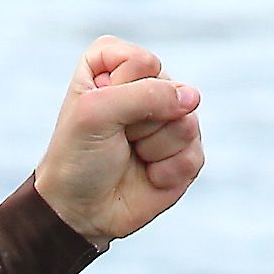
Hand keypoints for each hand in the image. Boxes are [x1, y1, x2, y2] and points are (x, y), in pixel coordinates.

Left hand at [33, 38, 204, 245]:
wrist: (81, 211)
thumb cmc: (78, 157)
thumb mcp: (95, 114)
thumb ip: (144, 94)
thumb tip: (193, 97)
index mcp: (114, 65)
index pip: (143, 62)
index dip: (122, 91)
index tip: (97, 111)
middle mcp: (146, 87)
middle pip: (171, 91)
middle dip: (141, 123)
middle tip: (117, 138)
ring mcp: (169, 120)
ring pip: (187, 122)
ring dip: (154, 148)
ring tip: (132, 156)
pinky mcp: (185, 153)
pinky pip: (194, 154)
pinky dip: (167, 171)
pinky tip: (148, 176)